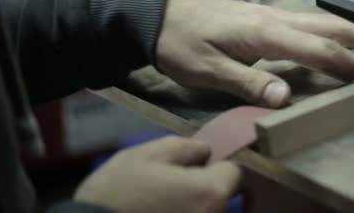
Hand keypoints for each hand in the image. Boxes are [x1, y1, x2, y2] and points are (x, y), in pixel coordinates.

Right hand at [74, 136, 240, 212]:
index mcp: (210, 192)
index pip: (234, 172)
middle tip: (172, 184)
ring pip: (206, 212)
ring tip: (161, 202)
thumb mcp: (148, 155)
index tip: (195, 166)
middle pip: (221, 196)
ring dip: (191, 206)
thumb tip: (206, 151)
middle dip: (203, 187)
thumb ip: (185, 148)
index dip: (215, 165)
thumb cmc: (120, 191)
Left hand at [156, 0, 353, 107]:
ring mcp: (273, 15)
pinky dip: (334, 33)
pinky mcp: (267, 19)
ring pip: (323, 22)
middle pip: (331, 28)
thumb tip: (286, 98)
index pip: (318, 49)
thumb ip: (246, 81)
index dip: (351, 64)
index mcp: (265, 33)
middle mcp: (276, 19)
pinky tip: (341, 42)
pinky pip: (310, 25)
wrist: (160, 12)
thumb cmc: (180, 42)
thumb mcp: (206, 69)